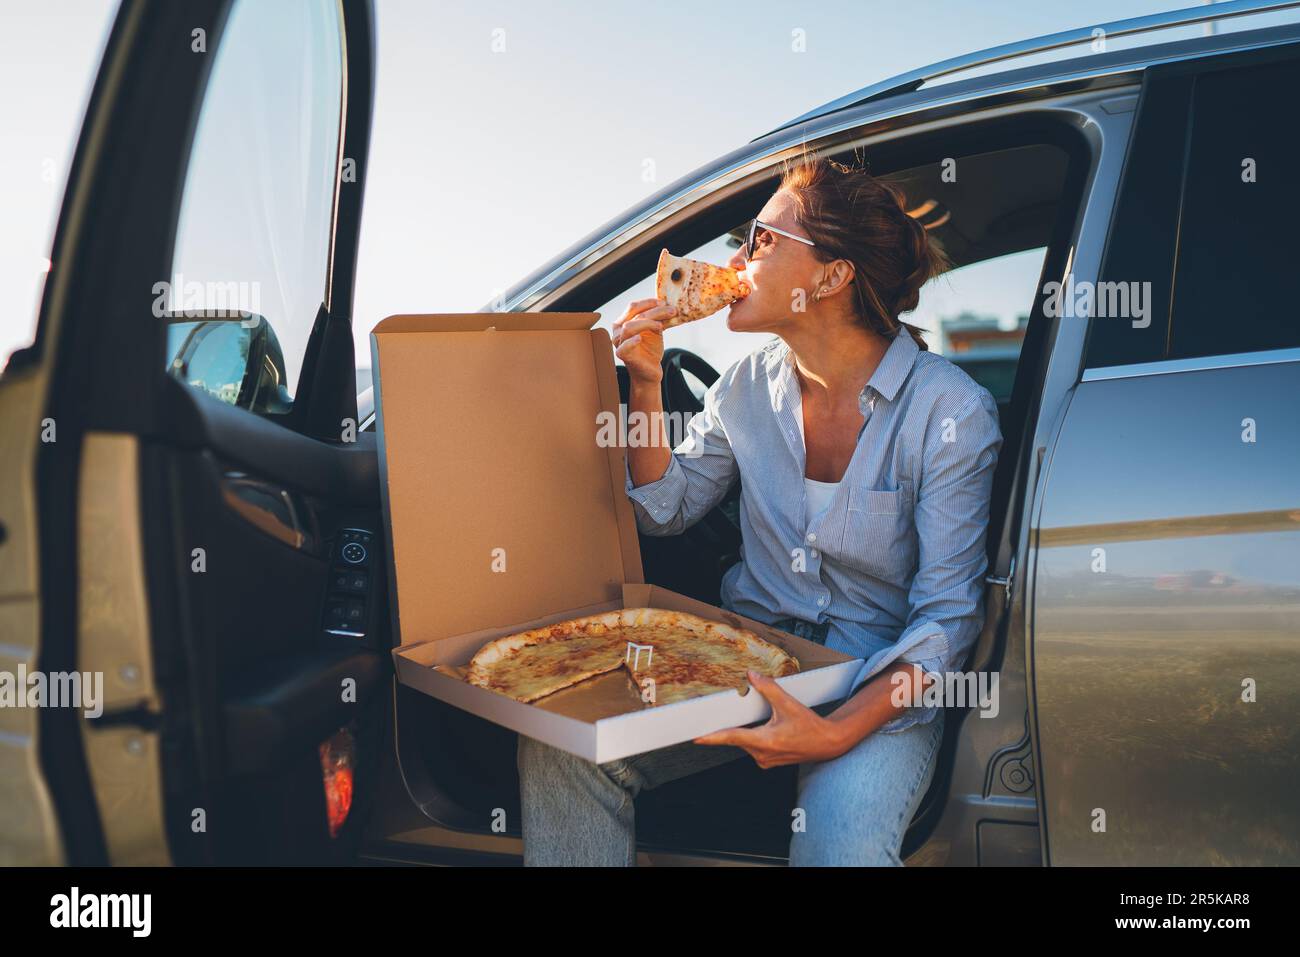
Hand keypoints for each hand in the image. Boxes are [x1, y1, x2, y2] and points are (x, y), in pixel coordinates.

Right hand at [612, 298, 673, 384]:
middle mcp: (618, 330)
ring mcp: (619, 342)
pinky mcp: (622, 354)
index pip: (633, 307)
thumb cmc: (650, 350)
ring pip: (630, 327)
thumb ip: (657, 318)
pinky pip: (624, 346)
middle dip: (654, 311)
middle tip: (671, 311)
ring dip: (648, 323)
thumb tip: (669, 305)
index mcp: (623, 321)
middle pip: (635, 315)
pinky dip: (631, 342)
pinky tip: (640, 338)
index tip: (664, 302)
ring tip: (661, 326)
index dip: (649, 303)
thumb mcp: (655, 330)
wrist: (650, 371)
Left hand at [694, 672, 847, 767]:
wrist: (828, 743)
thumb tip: (751, 675)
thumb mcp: (789, 704)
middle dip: (729, 727)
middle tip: (717, 717)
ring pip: (745, 743)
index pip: (732, 738)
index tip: (696, 738)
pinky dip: (753, 737)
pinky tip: (765, 728)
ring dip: (745, 732)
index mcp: (765, 742)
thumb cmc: (810, 726)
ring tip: (758, 721)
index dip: (712, 737)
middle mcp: (762, 755)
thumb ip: (768, 688)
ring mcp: (765, 760)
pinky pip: (753, 747)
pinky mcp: (769, 761)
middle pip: (737, 739)